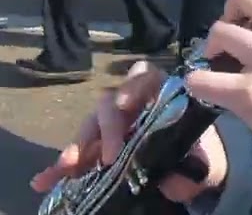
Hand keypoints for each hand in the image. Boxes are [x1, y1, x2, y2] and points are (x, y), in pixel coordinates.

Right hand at [30, 61, 226, 202]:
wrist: (195, 178)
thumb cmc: (201, 159)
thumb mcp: (202, 160)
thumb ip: (188, 162)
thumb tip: (171, 176)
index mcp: (162, 99)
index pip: (145, 77)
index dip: (133, 86)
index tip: (124, 106)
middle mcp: (134, 108)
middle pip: (111, 104)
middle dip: (107, 127)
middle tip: (109, 156)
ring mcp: (114, 128)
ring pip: (90, 126)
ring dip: (78, 145)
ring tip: (69, 166)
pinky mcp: (99, 151)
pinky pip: (77, 154)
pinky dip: (60, 167)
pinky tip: (45, 180)